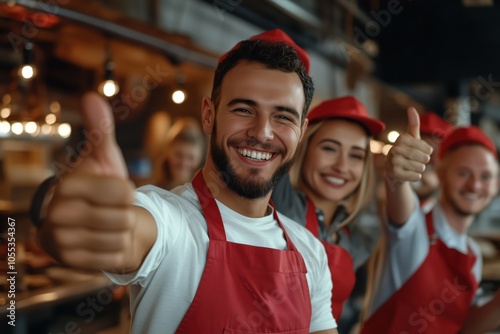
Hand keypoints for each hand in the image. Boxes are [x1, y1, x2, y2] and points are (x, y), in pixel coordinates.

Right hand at [38, 92, 135, 271]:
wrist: (88, 222)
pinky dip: (118, 250)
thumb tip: (92, 96)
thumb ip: (101, 131)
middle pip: (124, 218)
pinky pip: (116, 257)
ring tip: (106, 225)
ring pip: (121, 238)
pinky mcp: (70, 261)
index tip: (115, 191)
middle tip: (109, 211)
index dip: (128, 192)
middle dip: (125, 214)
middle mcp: (58, 213)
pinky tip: (103, 241)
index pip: (124, 192)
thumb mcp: (103, 159)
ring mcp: (61, 240)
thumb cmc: (100, 186)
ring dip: (122, 232)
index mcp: (68, 185)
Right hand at [386, 107, 432, 183]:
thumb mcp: (411, 138)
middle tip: (415, 161)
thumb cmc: (406, 151)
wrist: (393, 170)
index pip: (428, 149)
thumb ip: (413, 124)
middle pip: (424, 158)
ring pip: (420, 168)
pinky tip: (407, 173)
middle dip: (423, 162)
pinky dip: (415, 176)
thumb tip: (411, 108)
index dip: (428, 153)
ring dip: (419, 169)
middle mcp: (395, 149)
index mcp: (402, 139)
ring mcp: (393, 161)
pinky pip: (416, 177)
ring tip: (410, 167)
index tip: (421, 152)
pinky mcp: (394, 173)